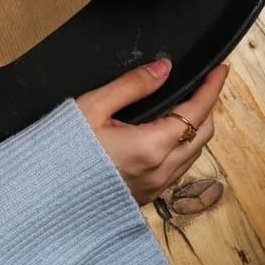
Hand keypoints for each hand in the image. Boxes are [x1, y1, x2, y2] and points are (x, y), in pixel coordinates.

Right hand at [77, 58, 227, 204]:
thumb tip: (163, 68)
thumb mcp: (93, 108)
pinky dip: (182, 146)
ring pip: (192, 153)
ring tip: (186, 104)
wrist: (44, 193)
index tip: (220, 70)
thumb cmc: (62, 150)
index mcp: (151, 147)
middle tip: (203, 84)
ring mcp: (155, 187)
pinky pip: (178, 168)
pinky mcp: (146, 196)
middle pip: (203, 134)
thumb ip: (132, 85)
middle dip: (207, 106)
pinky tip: (167, 132)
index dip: (211, 88)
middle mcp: (160, 171)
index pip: (196, 112)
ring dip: (195, 127)